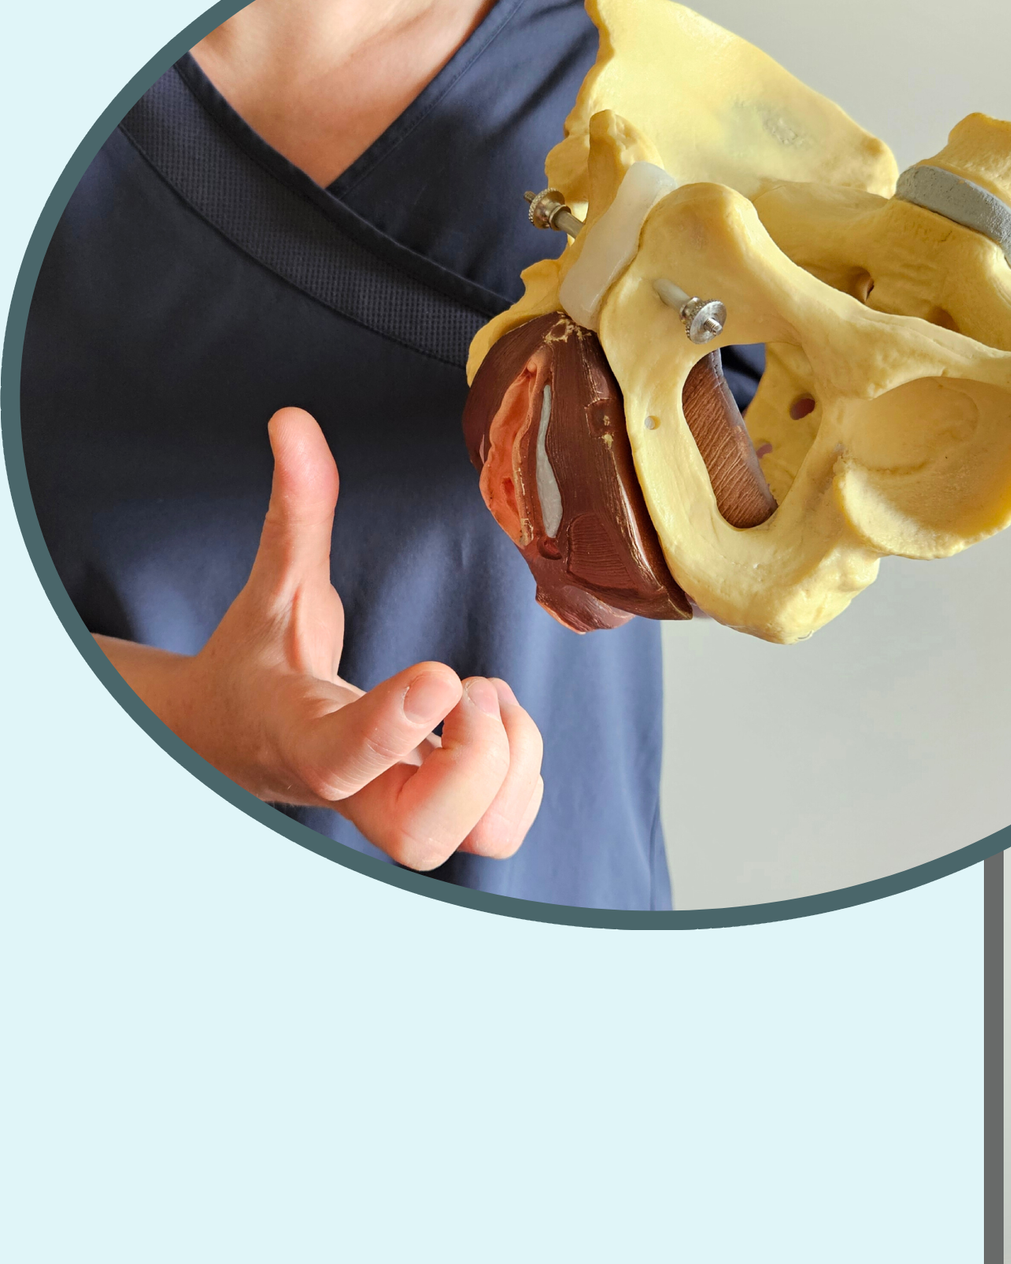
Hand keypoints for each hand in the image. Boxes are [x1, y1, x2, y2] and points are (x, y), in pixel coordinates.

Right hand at [98, 409, 544, 870]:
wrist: (236, 739)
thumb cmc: (259, 666)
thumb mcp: (273, 588)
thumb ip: (296, 512)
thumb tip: (294, 424)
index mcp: (304, 738)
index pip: (347, 757)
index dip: (397, 724)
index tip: (443, 673)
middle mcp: (356, 792)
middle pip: (423, 835)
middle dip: (473, 761)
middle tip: (471, 685)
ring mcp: (398, 812)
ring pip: (475, 839)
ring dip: (508, 767)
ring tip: (487, 701)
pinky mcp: (438, 817)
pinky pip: (502, 829)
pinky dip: (521, 779)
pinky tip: (496, 723)